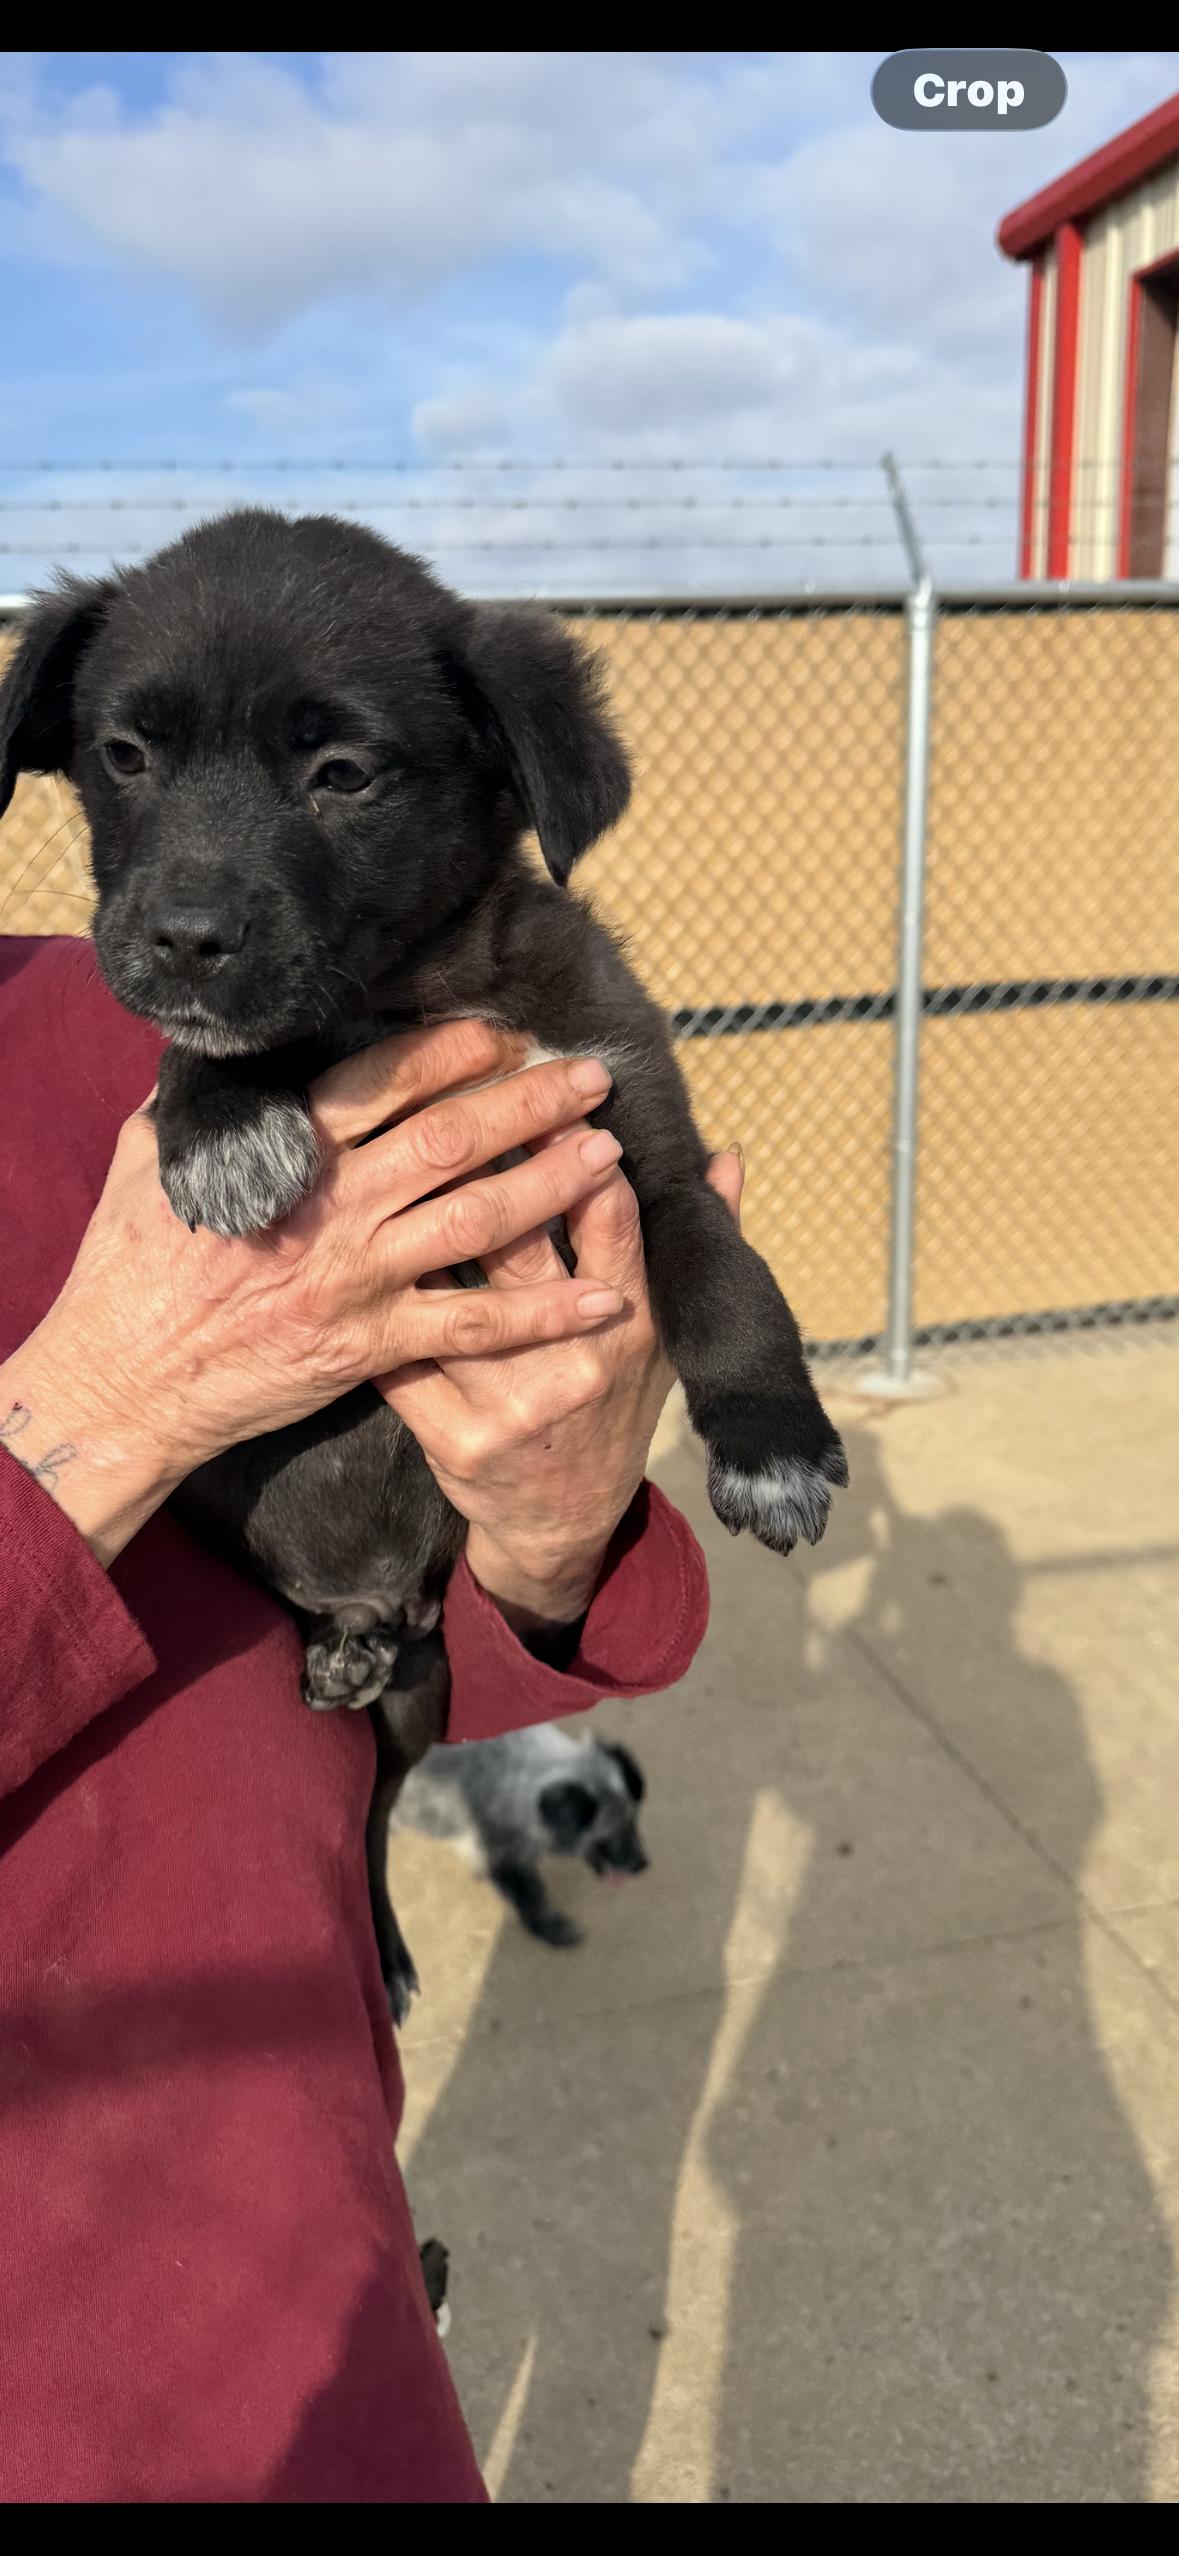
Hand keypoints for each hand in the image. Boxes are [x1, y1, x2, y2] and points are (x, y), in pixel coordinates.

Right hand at [0, 1022, 629, 1565]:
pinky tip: (603, 1300)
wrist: (127, 1378)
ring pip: (477, 1221)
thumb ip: (211, 1104)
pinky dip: (544, 1314)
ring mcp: (358, 1278)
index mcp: (285, 1153)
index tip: (503, 1032)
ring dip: (552, 1184)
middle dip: (530, 1101)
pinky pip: (474, 1325)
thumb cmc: (134, 1265)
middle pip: (451, 1140)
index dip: (451, 1052)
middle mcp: (333, 1208)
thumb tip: (240, 1051)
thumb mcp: (152, 1158)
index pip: (381, 1083)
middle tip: (591, 1077)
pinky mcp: (372, 1345)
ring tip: (608, 1154)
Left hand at [380, 1142, 745, 1630]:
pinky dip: (379, 1306)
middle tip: (450, 1102)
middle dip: (482, 1165)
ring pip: (447, 1291)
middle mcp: (575, 1362)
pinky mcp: (456, 1438)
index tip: (549, 1089)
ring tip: (388, 1169)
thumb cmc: (613, 1410)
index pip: (610, 1218)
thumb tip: (725, 1157)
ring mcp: (512, 1403)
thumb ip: (693, 1246)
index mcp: (631, 1324)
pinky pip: (402, 1352)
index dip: (576, 1149)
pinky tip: (357, 1258)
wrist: (561, 1524)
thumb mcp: (667, 1338)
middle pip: (516, 1240)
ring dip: (413, 1228)